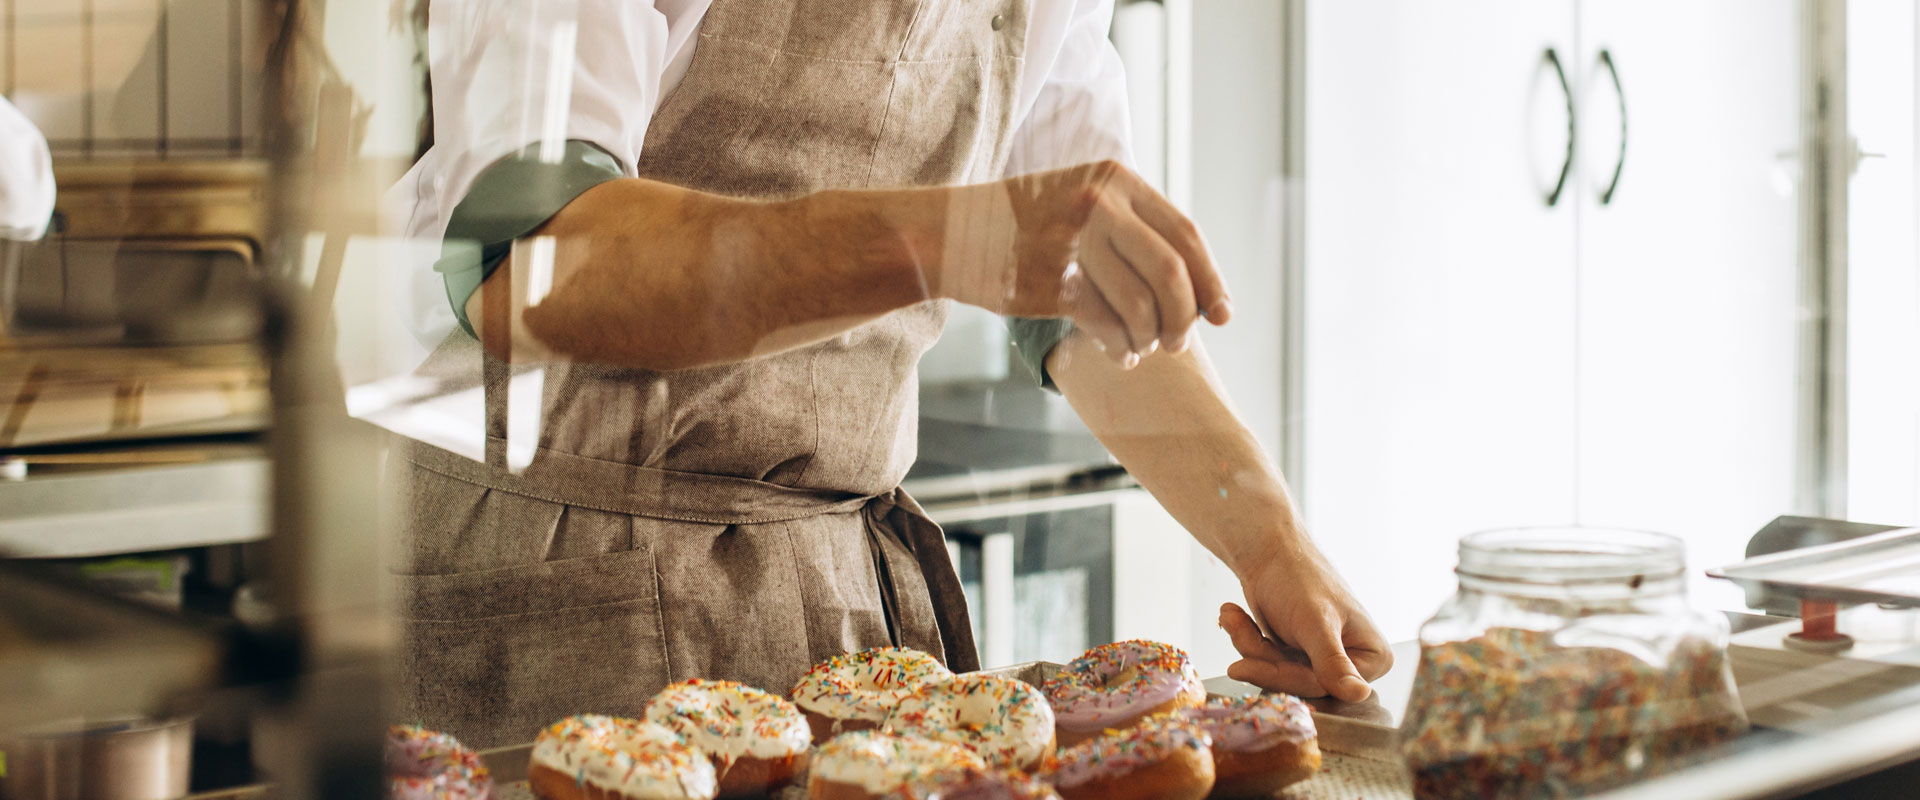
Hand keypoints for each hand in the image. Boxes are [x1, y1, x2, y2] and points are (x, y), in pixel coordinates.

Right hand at [936, 161, 1232, 365]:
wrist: (948, 233)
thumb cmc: (1021, 225)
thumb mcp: (1080, 198)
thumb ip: (1131, 226)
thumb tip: (1196, 284)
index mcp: (1116, 180)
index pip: (1186, 235)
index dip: (1212, 281)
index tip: (1224, 315)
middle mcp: (1100, 204)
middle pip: (1172, 273)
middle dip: (1185, 318)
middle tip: (1178, 344)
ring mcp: (1074, 241)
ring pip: (1142, 307)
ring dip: (1151, 339)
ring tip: (1143, 349)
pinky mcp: (1051, 282)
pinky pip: (1108, 327)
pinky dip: (1121, 349)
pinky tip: (1119, 356)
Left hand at [1219, 548, 1391, 702]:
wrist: (1268, 549)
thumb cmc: (1299, 577)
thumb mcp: (1316, 622)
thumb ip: (1333, 662)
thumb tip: (1361, 695)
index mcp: (1374, 657)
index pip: (1324, 686)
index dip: (1282, 677)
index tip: (1239, 666)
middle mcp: (1354, 664)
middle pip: (1299, 683)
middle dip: (1260, 656)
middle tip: (1231, 625)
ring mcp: (1324, 660)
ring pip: (1279, 675)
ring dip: (1250, 644)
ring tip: (1231, 613)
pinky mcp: (1299, 656)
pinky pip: (1268, 665)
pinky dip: (1248, 640)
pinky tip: (1233, 615)